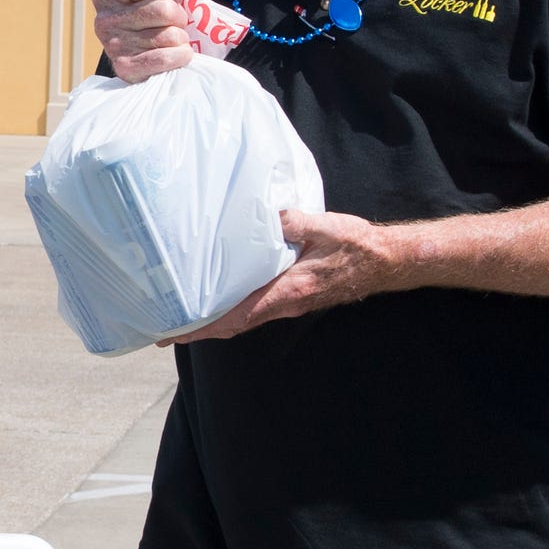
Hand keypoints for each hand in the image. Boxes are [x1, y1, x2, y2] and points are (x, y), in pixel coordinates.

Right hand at [92, 0, 192, 81]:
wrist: (132, 55)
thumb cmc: (143, 19)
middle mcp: (105, 20)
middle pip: (164, 10)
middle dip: (180, 17)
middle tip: (179, 22)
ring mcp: (113, 45)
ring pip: (169, 36)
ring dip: (182, 38)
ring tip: (176, 39)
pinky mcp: (125, 68)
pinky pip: (164, 58)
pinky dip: (180, 56)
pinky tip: (181, 54)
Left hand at [169, 210, 401, 340]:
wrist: (383, 262)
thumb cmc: (356, 246)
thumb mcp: (327, 227)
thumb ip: (296, 221)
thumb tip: (269, 216)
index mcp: (289, 290)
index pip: (238, 316)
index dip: (206, 327)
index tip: (178, 332)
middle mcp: (285, 303)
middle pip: (233, 325)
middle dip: (200, 331)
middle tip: (165, 332)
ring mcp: (288, 303)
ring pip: (242, 321)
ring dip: (212, 324)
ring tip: (182, 320)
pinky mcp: (291, 297)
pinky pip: (254, 311)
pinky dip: (230, 313)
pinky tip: (217, 302)